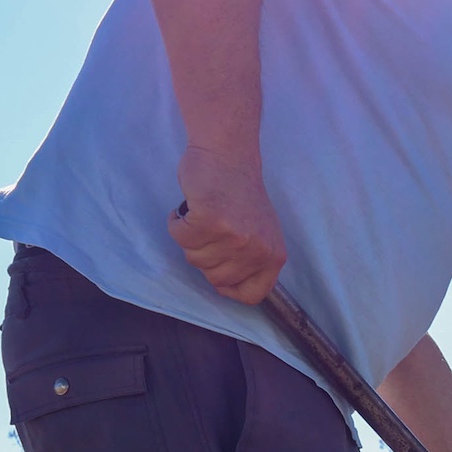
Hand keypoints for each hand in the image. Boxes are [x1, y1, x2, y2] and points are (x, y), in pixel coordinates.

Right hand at [170, 145, 287, 303]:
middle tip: (211, 230)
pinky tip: (189, 207)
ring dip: (190, 237)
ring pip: (194, 258)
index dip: (228, 288)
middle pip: (215, 279)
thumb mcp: (261, 233)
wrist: (228, 156)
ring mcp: (235, 237)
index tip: (217, 271)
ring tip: (203, 215)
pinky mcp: (210, 221)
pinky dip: (176, 221)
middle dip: (204, 256)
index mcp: (274, 256)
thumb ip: (251, 260)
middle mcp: (257, 250)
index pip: (252, 294)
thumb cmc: (240, 194)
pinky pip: (179, 236)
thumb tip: (230, 287)